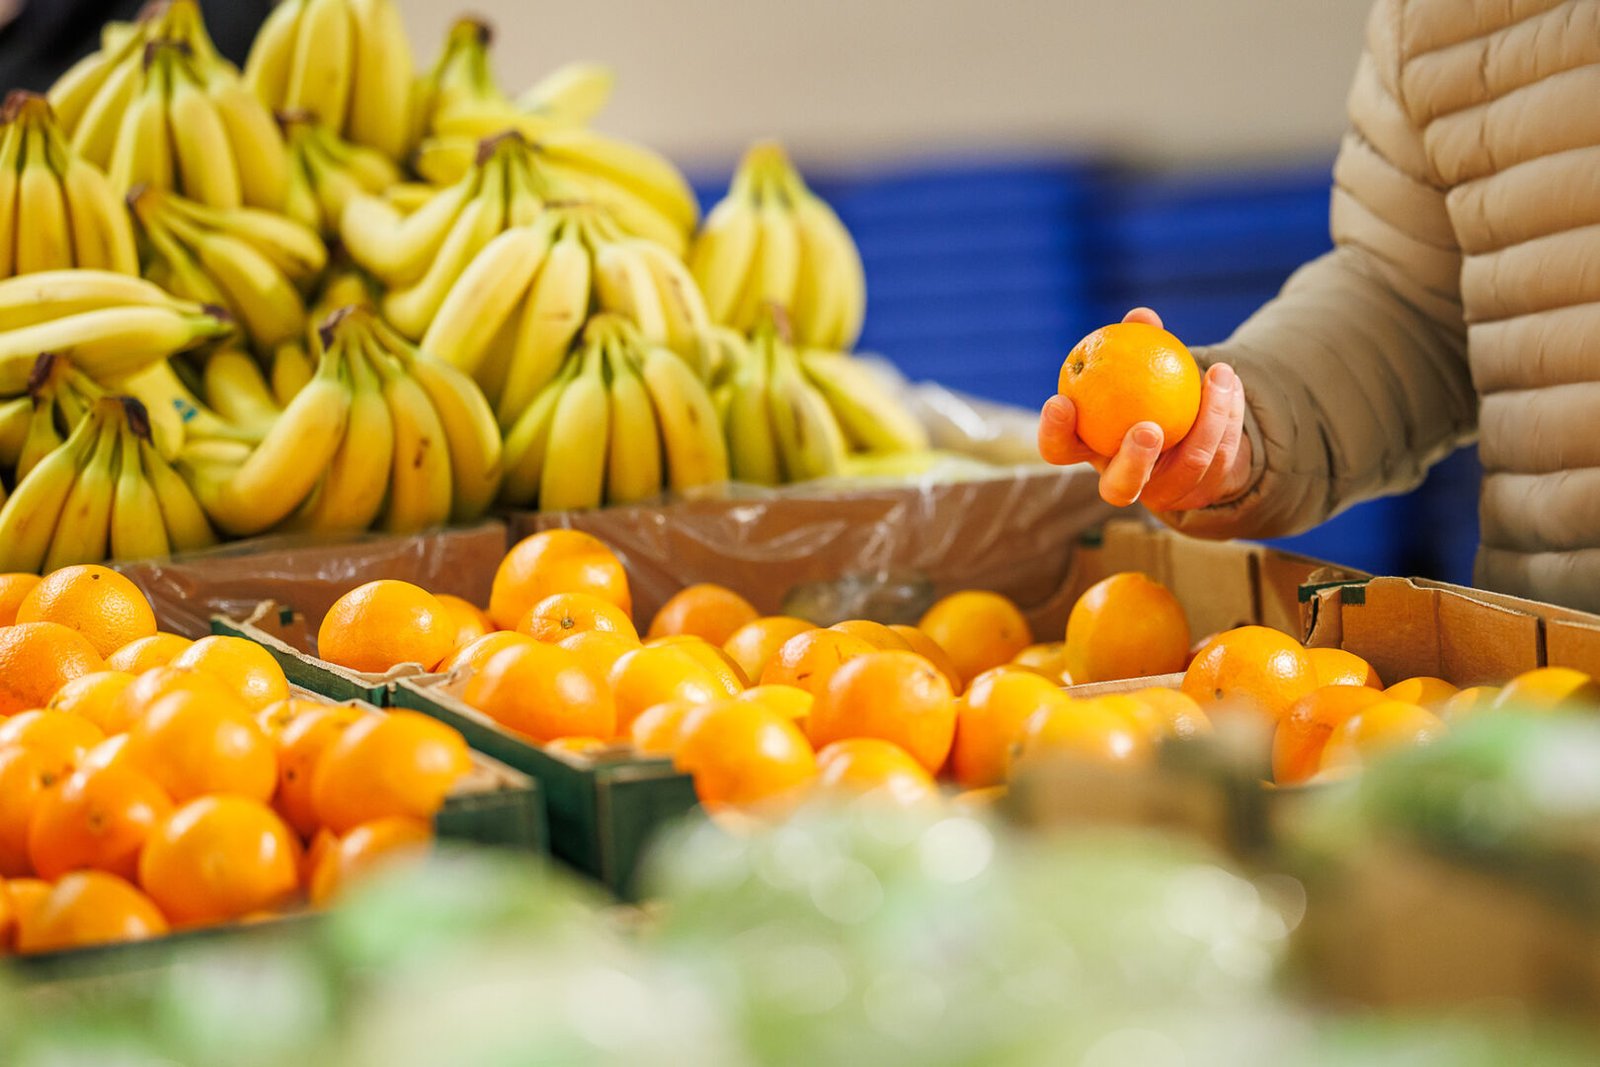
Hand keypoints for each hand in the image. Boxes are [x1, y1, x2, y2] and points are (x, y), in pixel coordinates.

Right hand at [1038, 307, 1251, 509]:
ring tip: (1219, 375)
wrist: (1192, 424)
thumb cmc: (1148, 385)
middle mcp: (1122, 481)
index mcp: (1091, 449)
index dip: (1054, 432)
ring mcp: (1162, 494)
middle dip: (1133, 462)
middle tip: (1149, 429)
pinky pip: (1220, 459)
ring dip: (1208, 423)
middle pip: (1118, 490)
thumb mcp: (1139, 364)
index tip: (1062, 401)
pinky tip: (1232, 384)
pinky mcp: (1200, 494)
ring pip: (1187, 470)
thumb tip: (1141, 316)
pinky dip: (1228, 418)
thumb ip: (1137, 341)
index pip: (1059, 450)